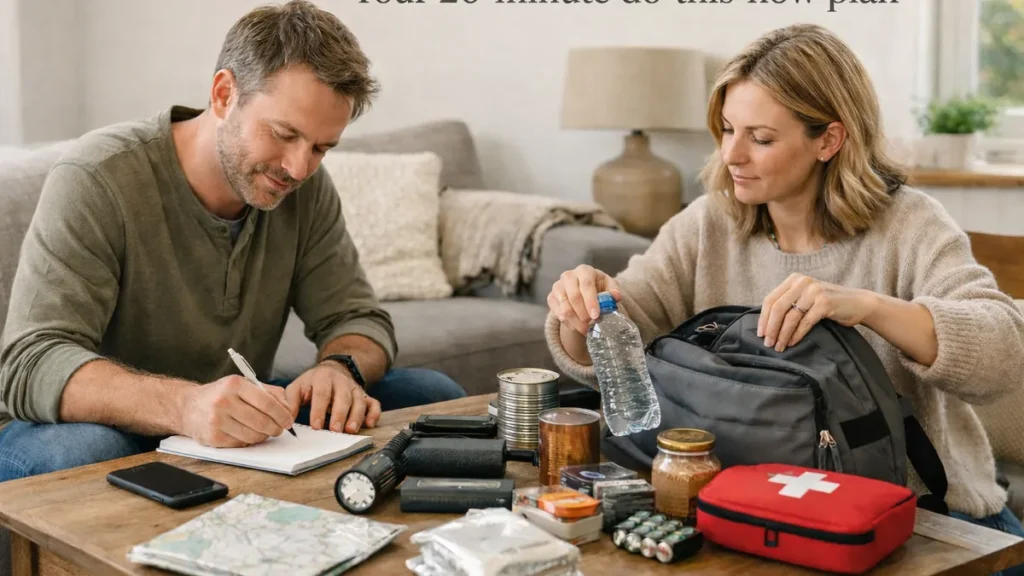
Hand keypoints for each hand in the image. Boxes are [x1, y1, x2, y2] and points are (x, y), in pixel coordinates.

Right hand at [181, 375, 294, 447]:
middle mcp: (224, 401)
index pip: (266, 402)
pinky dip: (248, 441)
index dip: (281, 414)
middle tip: (279, 429)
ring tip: (263, 431)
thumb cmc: (222, 395)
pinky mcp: (213, 437)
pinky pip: (241, 444)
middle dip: (276, 428)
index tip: (288, 420)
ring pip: (253, 436)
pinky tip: (246, 434)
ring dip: (263, 436)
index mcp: (235, 385)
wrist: (188, 407)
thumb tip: (287, 408)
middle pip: (261, 421)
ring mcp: (217, 420)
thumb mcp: (243, 385)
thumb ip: (269, 392)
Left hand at [285, 363, 381, 432]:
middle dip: (340, 414)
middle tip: (335, 430)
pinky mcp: (365, 396)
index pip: (322, 393)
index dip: (319, 410)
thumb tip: (285, 421)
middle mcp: (341, 382)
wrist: (331, 370)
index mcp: (323, 378)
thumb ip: (290, 402)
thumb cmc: (312, 384)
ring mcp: (355, 389)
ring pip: (359, 401)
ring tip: (350, 430)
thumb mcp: (297, 387)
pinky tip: (369, 424)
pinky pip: (374, 404)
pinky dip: (374, 414)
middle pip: (343, 397)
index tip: (316, 426)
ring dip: (356, 416)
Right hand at [548, 265, 622, 335]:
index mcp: (584, 270)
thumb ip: (613, 291)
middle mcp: (568, 276)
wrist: (583, 290)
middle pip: (574, 296)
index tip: (596, 315)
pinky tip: (576, 327)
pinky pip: (557, 313)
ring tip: (585, 329)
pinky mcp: (551, 297)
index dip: (591, 301)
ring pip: (564, 307)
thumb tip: (616, 296)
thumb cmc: (598, 287)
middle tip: (591, 325)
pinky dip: (568, 323)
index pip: (586, 284)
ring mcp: (558, 286)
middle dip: (583, 314)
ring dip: (576, 321)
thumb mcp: (609, 287)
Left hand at [758, 273, 876, 351]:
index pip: (770, 299)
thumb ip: (789, 302)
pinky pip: (804, 322)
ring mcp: (814, 291)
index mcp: (794, 279)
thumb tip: (766, 324)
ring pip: (790, 317)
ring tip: (779, 347)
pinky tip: (792, 343)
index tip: (760, 333)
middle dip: (771, 328)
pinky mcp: (824, 303)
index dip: (763, 318)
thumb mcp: (806, 297)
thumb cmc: (829, 303)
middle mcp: (802, 282)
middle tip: (767, 343)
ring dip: (782, 334)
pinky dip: (796, 335)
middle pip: (777, 308)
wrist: (858, 303)